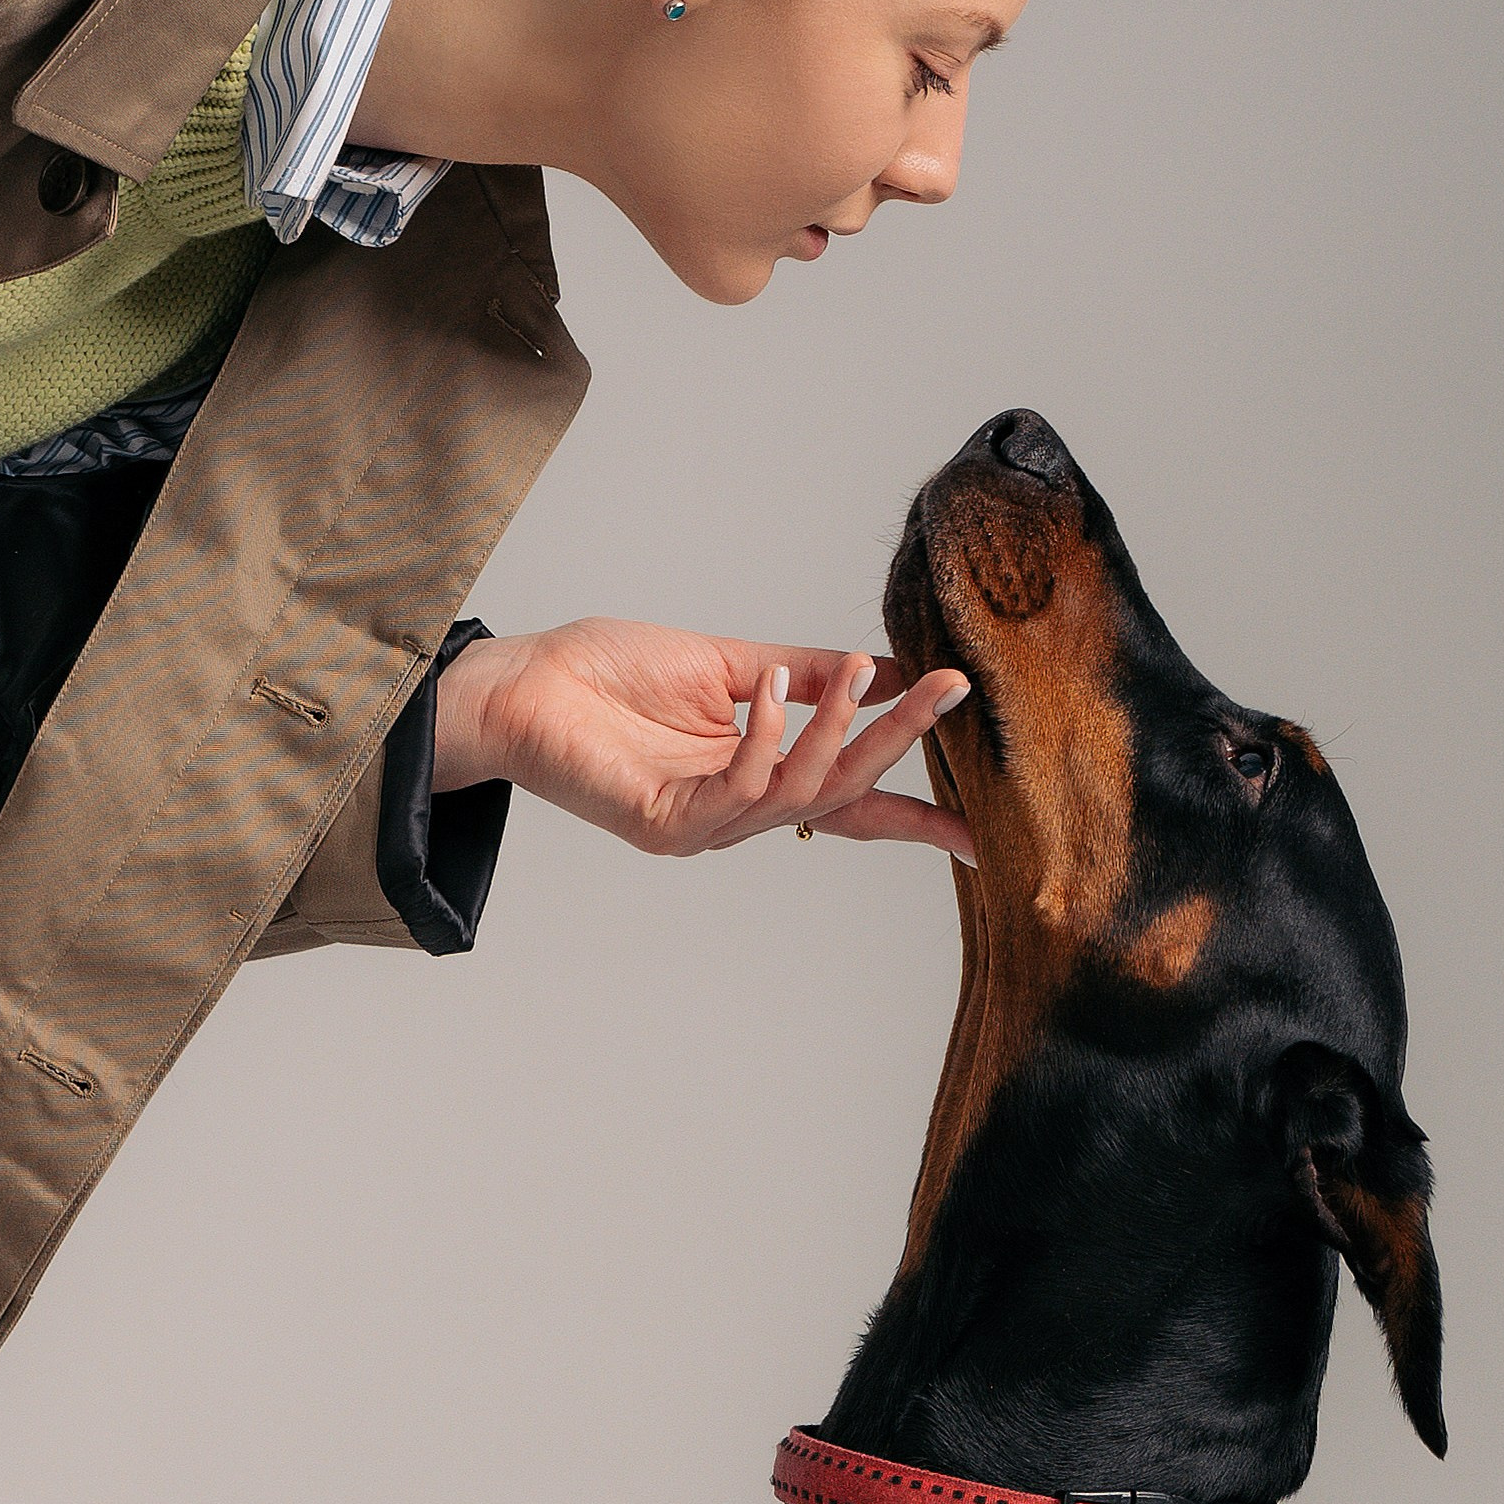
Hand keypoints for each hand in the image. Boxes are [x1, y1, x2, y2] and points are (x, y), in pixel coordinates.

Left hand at [429, 617, 976, 862]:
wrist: (521, 684)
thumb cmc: (608, 676)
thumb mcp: (729, 664)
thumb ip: (804, 674)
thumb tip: (883, 668)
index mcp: (758, 778)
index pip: (852, 805)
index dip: (916, 821)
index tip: (982, 838)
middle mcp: (738, 814)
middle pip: (844, 792)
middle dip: (903, 741)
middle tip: (948, 691)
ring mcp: (705, 826)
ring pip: (803, 790)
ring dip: (840, 727)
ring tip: (858, 670)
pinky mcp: (667, 823)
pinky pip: (741, 787)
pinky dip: (767, 733)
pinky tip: (768, 686)